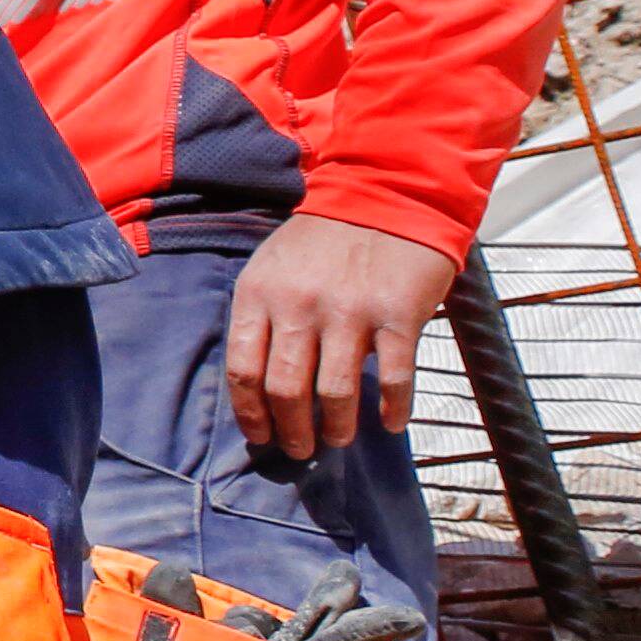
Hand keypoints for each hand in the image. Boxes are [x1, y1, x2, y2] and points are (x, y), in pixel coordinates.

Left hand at [221, 215, 458, 459]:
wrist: (386, 191)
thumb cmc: (324, 238)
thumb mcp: (273, 266)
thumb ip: (263, 317)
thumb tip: (258, 386)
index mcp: (260, 293)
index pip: (242, 369)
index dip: (250, 413)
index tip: (262, 436)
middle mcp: (300, 305)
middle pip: (285, 389)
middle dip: (291, 431)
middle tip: (300, 449)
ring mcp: (350, 311)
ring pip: (335, 393)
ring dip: (336, 427)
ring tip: (339, 438)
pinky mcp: (398, 314)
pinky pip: (394, 379)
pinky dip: (392, 409)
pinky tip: (389, 424)